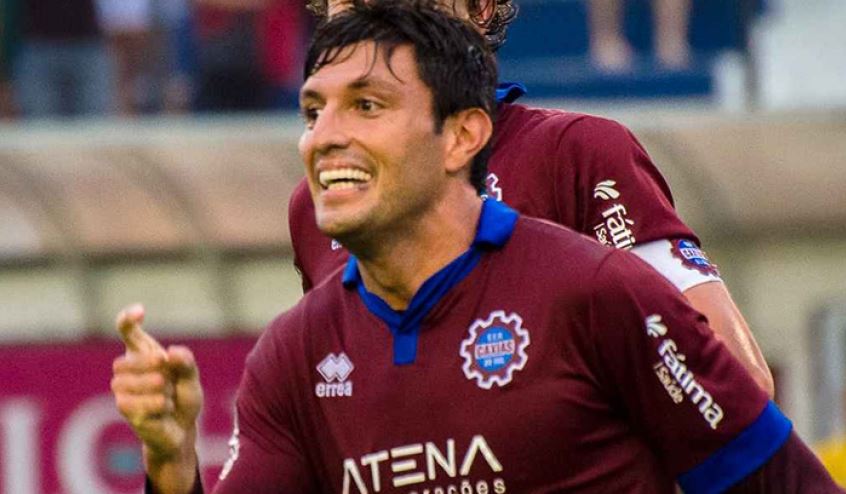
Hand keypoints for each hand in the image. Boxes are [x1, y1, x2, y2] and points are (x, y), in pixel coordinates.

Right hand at [111, 304, 202, 491]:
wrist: (182, 429)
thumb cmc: (182, 398)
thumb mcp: (191, 378)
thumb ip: (185, 363)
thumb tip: (170, 353)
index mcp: (143, 354)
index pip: (127, 331)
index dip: (128, 319)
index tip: (140, 311)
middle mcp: (128, 370)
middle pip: (124, 361)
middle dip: (150, 367)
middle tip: (168, 378)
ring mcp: (122, 390)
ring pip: (131, 383)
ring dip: (158, 389)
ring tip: (168, 396)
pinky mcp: (126, 409)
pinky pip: (137, 403)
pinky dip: (158, 404)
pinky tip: (165, 407)